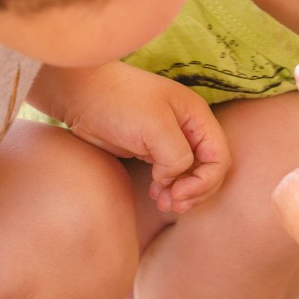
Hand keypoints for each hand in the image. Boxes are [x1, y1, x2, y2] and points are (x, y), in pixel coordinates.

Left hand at [32, 61, 229, 212]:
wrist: (80, 94)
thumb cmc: (118, 102)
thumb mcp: (154, 127)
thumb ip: (176, 156)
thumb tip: (174, 178)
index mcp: (197, 117)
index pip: (219, 158)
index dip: (205, 181)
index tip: (179, 193)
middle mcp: (188, 128)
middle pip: (209, 169)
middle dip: (195, 190)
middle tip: (173, 205)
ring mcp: (170, 139)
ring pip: (190, 174)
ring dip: (181, 193)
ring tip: (164, 204)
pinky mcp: (150, 149)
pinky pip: (170, 174)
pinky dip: (167, 188)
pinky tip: (155, 194)